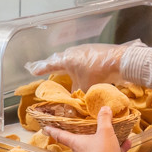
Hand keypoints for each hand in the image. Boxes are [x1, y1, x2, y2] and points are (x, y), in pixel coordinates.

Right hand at [25, 41, 142, 90]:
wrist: (119, 60)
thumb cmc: (98, 74)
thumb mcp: (85, 87)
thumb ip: (77, 94)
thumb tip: (73, 101)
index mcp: (66, 60)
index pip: (49, 65)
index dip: (41, 69)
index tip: (32, 70)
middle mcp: (71, 52)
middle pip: (58, 59)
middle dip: (52, 65)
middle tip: (46, 68)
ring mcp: (82, 50)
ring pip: (69, 58)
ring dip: (66, 64)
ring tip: (63, 70)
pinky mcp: (92, 50)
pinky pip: (79, 58)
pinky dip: (76, 64)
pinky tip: (80, 69)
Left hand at [44, 107, 129, 151]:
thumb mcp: (105, 131)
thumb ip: (104, 119)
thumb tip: (104, 108)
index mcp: (77, 143)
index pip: (61, 135)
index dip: (53, 130)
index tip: (45, 128)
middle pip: (79, 142)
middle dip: (85, 135)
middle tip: (88, 129)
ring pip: (96, 148)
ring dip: (106, 142)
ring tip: (116, 136)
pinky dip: (115, 149)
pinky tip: (126, 144)